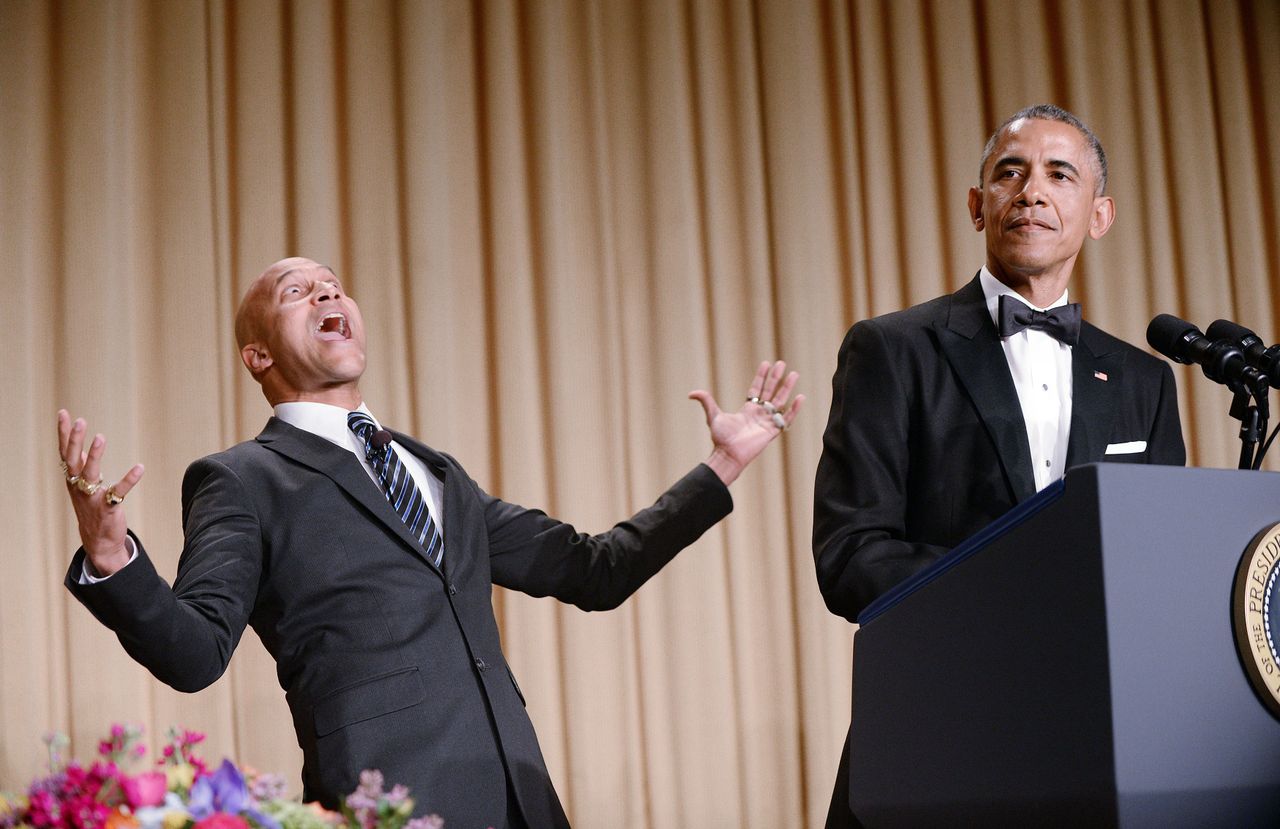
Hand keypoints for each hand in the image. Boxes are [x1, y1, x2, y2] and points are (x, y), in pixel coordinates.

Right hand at [57, 409, 144, 576]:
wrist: (99, 542)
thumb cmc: (91, 508)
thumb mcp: (81, 485)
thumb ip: (80, 464)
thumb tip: (78, 442)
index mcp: (73, 480)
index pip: (65, 453)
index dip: (64, 433)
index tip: (63, 412)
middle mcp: (78, 487)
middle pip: (73, 460)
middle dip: (75, 440)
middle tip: (81, 421)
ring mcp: (92, 498)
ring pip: (89, 474)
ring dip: (94, 456)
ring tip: (100, 437)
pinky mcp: (108, 509)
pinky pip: (117, 493)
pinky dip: (128, 480)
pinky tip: (139, 467)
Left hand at [689, 360, 803, 485]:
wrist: (728, 454)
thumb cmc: (721, 438)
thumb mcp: (713, 416)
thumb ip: (706, 402)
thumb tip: (691, 393)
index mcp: (748, 409)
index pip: (757, 389)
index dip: (762, 377)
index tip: (767, 364)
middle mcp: (759, 414)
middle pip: (771, 392)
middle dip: (776, 378)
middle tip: (782, 363)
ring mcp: (767, 422)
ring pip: (780, 401)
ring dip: (787, 388)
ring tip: (794, 374)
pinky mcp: (773, 431)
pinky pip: (786, 418)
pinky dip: (794, 409)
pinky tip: (800, 397)